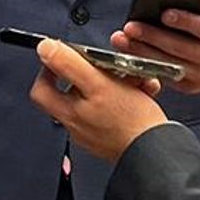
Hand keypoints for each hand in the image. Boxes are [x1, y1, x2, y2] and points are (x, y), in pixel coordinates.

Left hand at [30, 39, 165, 164]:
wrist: (157, 150)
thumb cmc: (132, 123)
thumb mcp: (98, 84)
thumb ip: (69, 65)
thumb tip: (45, 49)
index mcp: (69, 113)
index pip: (42, 89)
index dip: (48, 69)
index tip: (62, 56)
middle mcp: (78, 125)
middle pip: (72, 92)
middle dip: (90, 73)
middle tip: (102, 66)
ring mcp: (96, 132)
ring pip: (97, 99)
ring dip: (115, 82)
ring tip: (132, 78)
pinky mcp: (115, 136)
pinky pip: (116, 110)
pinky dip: (128, 97)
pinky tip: (142, 93)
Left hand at [113, 0, 199, 93]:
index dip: (184, 21)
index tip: (165, 13)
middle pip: (180, 49)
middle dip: (153, 37)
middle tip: (132, 26)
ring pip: (168, 65)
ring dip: (142, 53)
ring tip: (123, 39)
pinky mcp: (190, 86)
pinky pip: (164, 76)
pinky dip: (146, 65)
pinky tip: (130, 53)